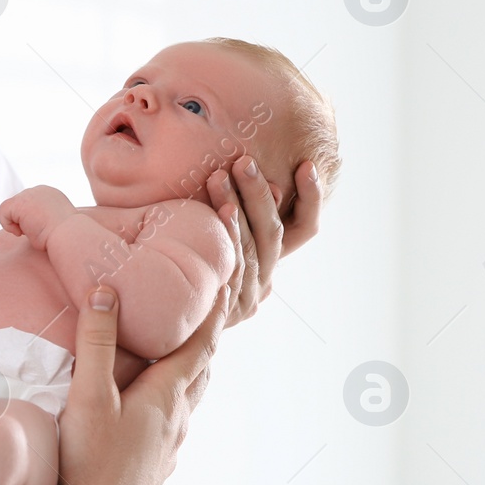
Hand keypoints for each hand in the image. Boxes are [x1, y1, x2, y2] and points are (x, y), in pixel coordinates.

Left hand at [0, 185, 76, 249]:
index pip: (30, 204)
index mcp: (50, 194)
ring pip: (11, 208)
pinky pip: (3, 212)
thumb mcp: (54, 222)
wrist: (69, 235)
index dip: (30, 219)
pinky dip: (8, 225)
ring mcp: (29, 194)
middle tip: (36, 231)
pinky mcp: (19, 203)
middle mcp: (40, 190)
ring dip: (17, 223)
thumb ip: (41, 218)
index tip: (41, 229)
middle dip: (23, 220)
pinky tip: (21, 232)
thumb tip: (28, 225)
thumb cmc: (64, 236)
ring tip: (30, 232)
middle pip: (19, 204)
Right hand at [35, 273, 234, 484]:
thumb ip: (96, 343)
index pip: (200, 344)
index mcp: (167, 396)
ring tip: (182, 355)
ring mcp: (169, 448)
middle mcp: (177, 421)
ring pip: (188, 400)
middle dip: (204, 339)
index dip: (213, 312)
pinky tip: (156, 411)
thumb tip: (107, 291)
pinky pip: (173, 426)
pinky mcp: (155, 468)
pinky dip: (172, 404)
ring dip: (190, 373)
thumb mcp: (88, 396)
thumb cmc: (90, 467)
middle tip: (206, 313)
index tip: (224, 284)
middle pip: (200, 370)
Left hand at [206, 157, 321, 326]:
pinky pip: (230, 268)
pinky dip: (227, 238)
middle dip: (258, 194)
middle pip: (273, 233)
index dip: (311, 198)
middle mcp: (266, 281)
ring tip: (219, 177)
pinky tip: (219, 214)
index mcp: (272, 262)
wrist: (173, 323)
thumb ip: (247, 216)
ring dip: (235, 207)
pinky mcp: (226, 312)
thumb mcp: (225, 240)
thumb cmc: (195, 269)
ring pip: (250, 248)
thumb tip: (273, 184)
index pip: (306, 228)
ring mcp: (247, 299)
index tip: (306, 165)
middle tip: (244, 162)